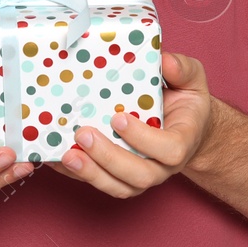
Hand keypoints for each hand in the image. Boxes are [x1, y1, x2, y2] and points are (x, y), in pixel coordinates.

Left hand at [46, 49, 212, 197]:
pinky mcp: (121, 177)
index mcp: (181, 142)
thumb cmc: (186, 102)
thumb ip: (182, 70)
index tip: (118, 118)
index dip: (142, 139)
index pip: (169, 150)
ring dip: (90, 173)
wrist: (186, 127)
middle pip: (139, 175)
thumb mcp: (191, 81)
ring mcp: (141, 175)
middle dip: (108, 158)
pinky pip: (100, 182)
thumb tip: (164, 60)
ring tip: (67, 155)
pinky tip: (56, 158)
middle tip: (83, 135)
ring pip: (118, 186)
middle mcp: (162, 166)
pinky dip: (77, 174)